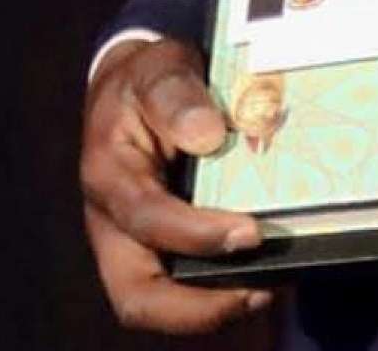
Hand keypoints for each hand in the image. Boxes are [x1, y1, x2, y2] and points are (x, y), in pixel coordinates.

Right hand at [80, 36, 272, 333]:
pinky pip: (182, 284)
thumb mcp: (159, 70)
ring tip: (268, 290)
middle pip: (136, 296)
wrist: (134, 87)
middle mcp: (114, 224)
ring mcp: (134, 243)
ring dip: (212, 308)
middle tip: (257, 294)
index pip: (147, 220)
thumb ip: (177, 96)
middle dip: (195, 308)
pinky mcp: (159, 247)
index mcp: (108, 176)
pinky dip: (219, 290)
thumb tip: (207, 135)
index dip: (197, 235)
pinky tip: (263, 277)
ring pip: (159, 301)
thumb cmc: (147, 80)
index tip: (251, 233)